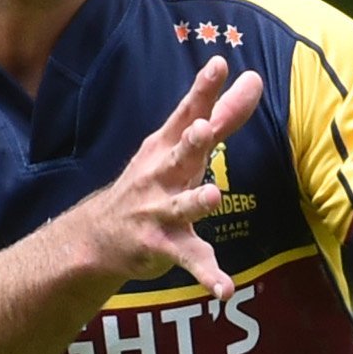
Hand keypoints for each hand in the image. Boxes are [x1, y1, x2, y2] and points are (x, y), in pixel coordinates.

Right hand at [74, 55, 262, 302]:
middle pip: (179, 156)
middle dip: (190, 142)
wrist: (99, 235)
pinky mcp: (162, 247)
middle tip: (202, 129)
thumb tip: (253, 78)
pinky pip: (189, 261)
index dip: (202, 90)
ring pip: (181, 207)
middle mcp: (161, 176)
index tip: (218, 64)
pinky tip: (225, 290)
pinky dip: (208, 276)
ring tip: (212, 196)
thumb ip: (220, 115)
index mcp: (167, 148)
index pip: (187, 114)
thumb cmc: (151, 182)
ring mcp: (159, 212)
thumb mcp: (179, 147)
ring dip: (195, 202)